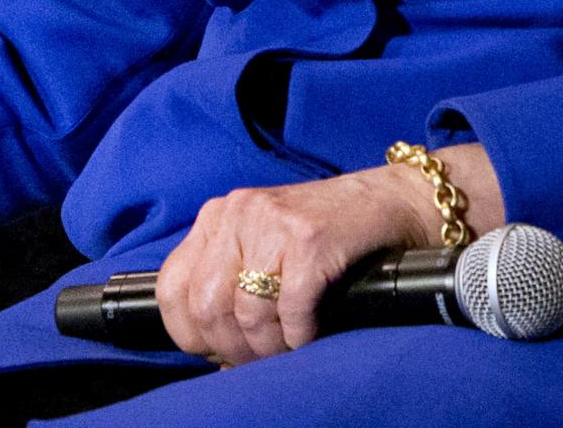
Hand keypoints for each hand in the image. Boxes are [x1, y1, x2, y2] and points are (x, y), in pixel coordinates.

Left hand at [154, 167, 443, 366]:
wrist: (391, 201)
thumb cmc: (324, 236)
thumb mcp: (262, 245)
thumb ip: (229, 283)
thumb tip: (212, 350)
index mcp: (214, 217)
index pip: (171, 287)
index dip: (189, 334)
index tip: (216, 353)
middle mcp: (235, 213)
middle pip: (206, 305)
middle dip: (231, 347)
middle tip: (257, 360)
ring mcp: (272, 223)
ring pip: (247, 312)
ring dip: (269, 347)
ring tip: (286, 349)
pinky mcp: (311, 238)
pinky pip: (291, 309)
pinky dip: (299, 335)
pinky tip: (309, 334)